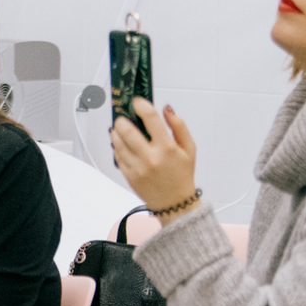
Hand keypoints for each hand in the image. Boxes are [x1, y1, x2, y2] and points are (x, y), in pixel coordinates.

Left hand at [110, 98, 199, 217]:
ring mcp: (137, 168)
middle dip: (122, 119)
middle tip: (123, 117)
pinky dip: (117, 147)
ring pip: (117, 142)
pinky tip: (123, 145)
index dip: (141, 105)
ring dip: (116, 132)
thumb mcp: (189, 149)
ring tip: (121, 130)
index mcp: (167, 148)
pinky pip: (116, 156)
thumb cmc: (182, 176)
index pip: (150, 119)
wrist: (175, 203)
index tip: (138, 102)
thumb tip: (167, 109)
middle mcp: (150, 158)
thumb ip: (179, 126)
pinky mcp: (128, 175)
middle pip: (127, 130)